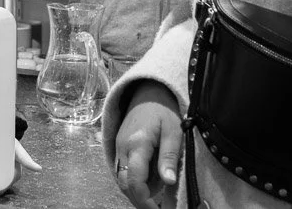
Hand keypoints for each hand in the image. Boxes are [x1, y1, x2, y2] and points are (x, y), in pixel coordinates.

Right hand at [114, 81, 181, 208]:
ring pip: (121, 178)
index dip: (144, 199)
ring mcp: (119, 147)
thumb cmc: (162, 110)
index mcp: (137, 144)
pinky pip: (122, 170)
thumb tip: (168, 182)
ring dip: (136, 192)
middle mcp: (123, 147)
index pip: (134, 179)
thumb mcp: (173, 132)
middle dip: (139, 200)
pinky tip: (148, 186)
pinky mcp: (120, 147)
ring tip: (155, 200)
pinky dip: (133, 182)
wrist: (146, 92)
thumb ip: (169, 157)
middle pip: (124, 182)